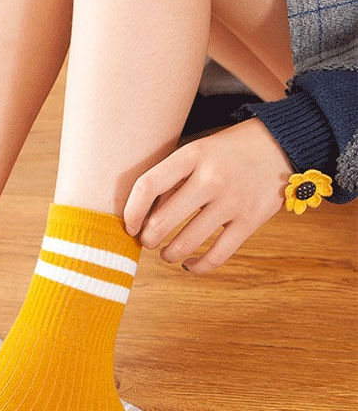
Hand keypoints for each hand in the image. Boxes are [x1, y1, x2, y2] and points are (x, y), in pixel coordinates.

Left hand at [123, 117, 294, 274]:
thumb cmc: (226, 151)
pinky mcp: (251, 221)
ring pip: (186, 243)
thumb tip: (143, 219)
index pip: (147, 186)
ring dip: (168, 254)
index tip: (129, 225)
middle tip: (146, 241)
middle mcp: (211, 178)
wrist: (281, 143)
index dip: (131, 211)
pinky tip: (190, 264)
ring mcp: (233, 201)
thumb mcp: (196, 152)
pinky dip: (198, 266)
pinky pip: (217, 255)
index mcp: (192, 155)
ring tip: (166, 252)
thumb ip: (171, 180)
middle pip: (162, 221)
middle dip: (147, 239)